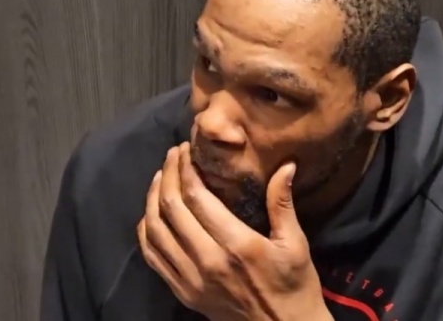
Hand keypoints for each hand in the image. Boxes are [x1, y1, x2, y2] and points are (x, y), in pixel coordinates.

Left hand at [137, 143, 332, 320]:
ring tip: (159, 178)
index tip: (186, 150)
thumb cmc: (294, 285)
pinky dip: (146, 231)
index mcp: (237, 245)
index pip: (197, 199)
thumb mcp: (295, 243)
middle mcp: (207, 261)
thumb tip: (286, 164)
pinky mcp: (182, 293)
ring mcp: (191, 280)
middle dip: (167, 176)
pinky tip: (151, 214)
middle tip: (172, 156)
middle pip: (172, 210)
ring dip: (152, 200)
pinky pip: (153, 257)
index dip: (186, 170)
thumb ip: (282, 202)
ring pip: (155, 232)